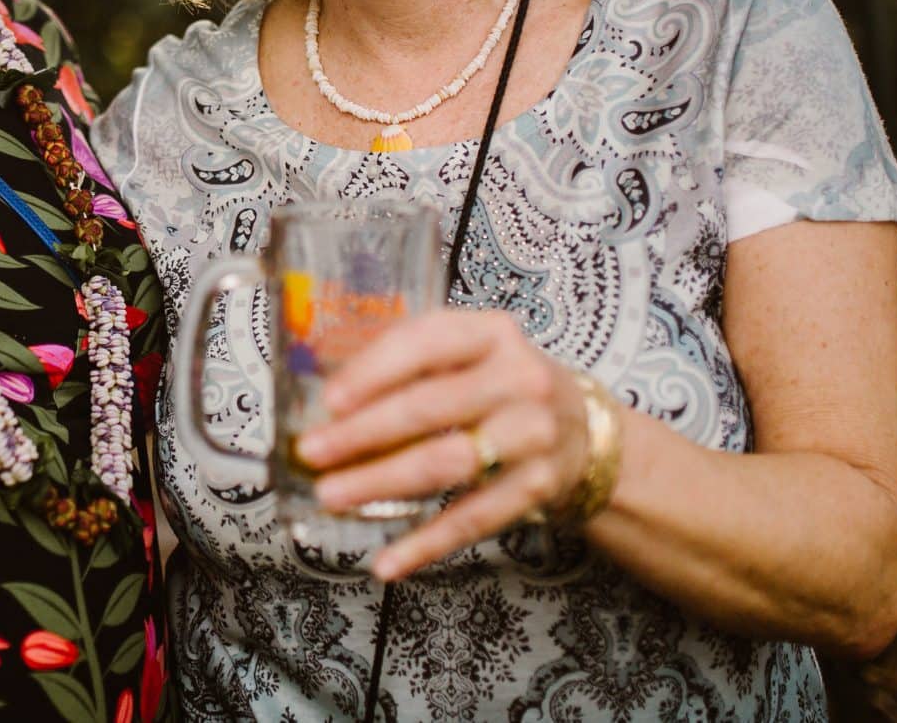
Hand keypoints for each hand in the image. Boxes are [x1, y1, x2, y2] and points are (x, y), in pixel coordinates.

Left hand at [293, 309, 592, 580]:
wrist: (584, 430)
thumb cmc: (500, 385)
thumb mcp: (469, 354)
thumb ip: (409, 364)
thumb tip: (324, 400)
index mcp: (491, 334)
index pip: (426, 343)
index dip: (374, 372)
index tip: (330, 400)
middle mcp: (519, 380)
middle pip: (429, 408)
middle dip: (362, 433)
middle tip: (312, 452)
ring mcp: (532, 435)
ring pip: (446, 464)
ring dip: (381, 483)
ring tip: (332, 495)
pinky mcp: (538, 488)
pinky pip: (473, 520)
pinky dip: (426, 543)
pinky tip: (387, 561)